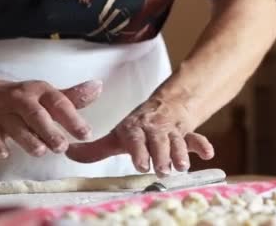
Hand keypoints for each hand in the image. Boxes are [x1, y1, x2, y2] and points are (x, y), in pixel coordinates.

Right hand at [0, 77, 102, 158]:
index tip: (86, 134)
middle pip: (36, 115)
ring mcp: (2, 112)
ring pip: (15, 126)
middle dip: (49, 131)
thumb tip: (98, 87)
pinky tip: (4, 154)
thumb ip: (72, 97)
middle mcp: (21, 100)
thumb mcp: (45, 95)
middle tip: (62, 146)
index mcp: (40, 91)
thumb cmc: (22, 99)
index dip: (73, 118)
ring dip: (28, 139)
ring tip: (40, 151)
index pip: (59, 103)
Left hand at [66, 98, 213, 176]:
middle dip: (161, 154)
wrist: (165, 106)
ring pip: (178, 140)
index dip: (139, 151)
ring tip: (182, 166)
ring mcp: (172, 131)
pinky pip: (197, 138)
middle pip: (159, 141)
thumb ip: (95, 149)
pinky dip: (203, 145)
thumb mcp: (117, 136)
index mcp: (135, 129)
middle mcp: (154, 129)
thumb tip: (68, 153)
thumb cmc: (139, 128)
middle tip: (162, 168)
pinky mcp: (187, 134)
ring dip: (181, 152)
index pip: (136, 139)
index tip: (140, 164)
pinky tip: (208, 154)